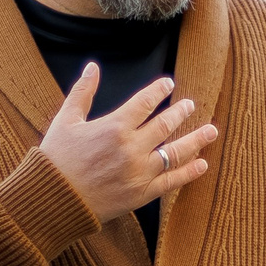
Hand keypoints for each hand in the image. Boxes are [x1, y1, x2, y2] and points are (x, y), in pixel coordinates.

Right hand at [38, 62, 216, 224]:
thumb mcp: (66, 120)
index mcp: (114, 127)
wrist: (53, 199)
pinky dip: (189, 173)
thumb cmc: (56, 158)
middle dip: (180, 112)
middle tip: (191, 104)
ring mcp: (140, 172)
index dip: (158, 91)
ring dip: (196, 140)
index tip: (168, 84)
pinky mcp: (142, 194)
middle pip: (165, 125)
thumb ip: (82, 92)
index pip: (144, 102)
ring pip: (175, 153)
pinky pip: (171, 182)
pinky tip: (202, 164)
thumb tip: (92, 66)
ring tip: (212, 130)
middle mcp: (132, 148)